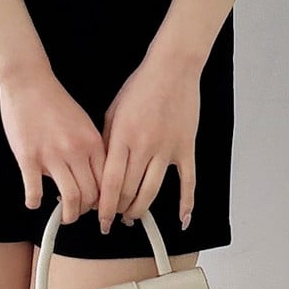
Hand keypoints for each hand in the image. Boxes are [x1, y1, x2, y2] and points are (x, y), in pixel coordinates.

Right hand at [0, 65, 105, 224]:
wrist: (29, 82)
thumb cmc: (54, 102)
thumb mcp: (82, 123)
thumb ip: (89, 149)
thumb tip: (89, 176)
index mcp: (91, 142)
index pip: (107, 181)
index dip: (105, 200)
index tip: (100, 208)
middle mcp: (75, 151)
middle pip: (91, 194)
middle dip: (87, 210)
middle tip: (81, 212)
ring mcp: (51, 156)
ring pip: (70, 198)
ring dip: (69, 214)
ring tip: (65, 216)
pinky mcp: (28, 158)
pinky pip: (34, 190)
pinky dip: (34, 202)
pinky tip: (34, 202)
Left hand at [97, 53, 199, 235]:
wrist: (172, 69)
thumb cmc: (141, 87)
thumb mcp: (113, 112)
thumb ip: (107, 143)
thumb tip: (101, 171)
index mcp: (123, 137)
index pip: (110, 182)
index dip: (105, 206)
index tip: (101, 218)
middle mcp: (144, 146)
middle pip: (130, 191)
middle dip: (120, 210)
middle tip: (115, 217)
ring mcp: (167, 149)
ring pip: (152, 191)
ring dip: (141, 209)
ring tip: (134, 217)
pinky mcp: (186, 148)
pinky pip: (188, 181)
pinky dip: (186, 203)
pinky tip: (183, 219)